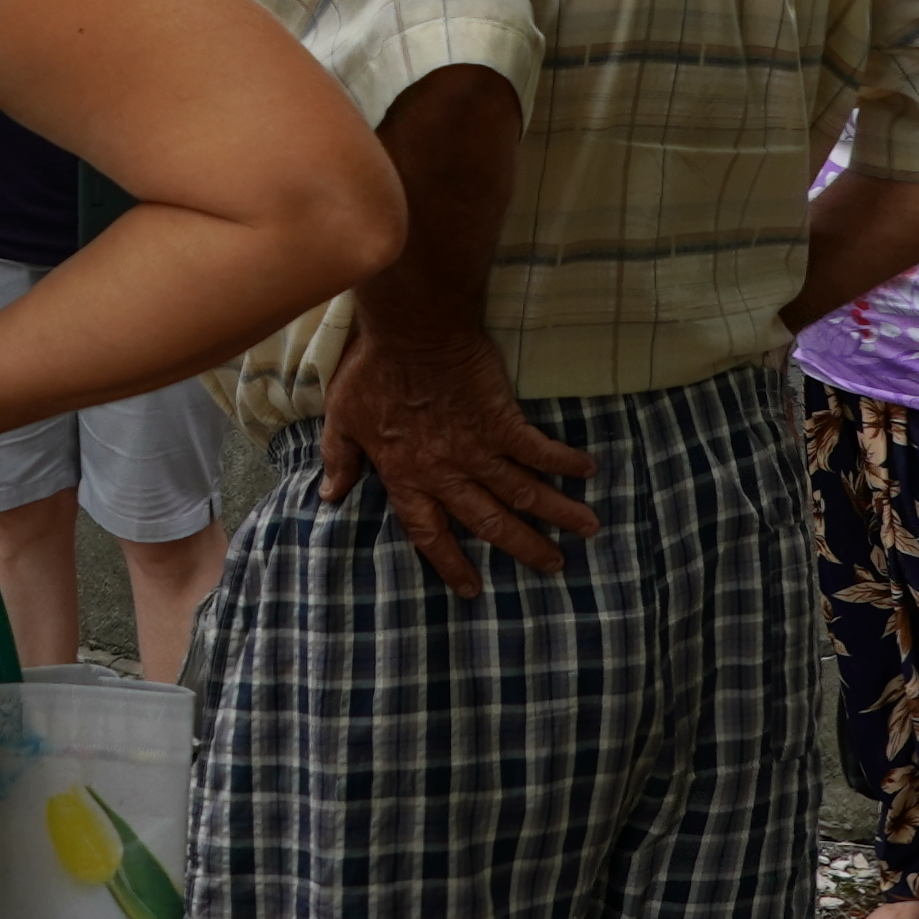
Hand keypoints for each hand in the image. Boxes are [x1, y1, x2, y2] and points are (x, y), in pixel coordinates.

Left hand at [316, 313, 597, 595]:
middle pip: (490, 522)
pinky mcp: (502, 421)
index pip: (429, 533)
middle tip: (553, 567)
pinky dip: (564, 461)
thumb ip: (339, 459)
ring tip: (588, 530)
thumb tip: (329, 496)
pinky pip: (538, 449)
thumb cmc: (372, 370)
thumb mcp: (341, 418)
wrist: (411, 330)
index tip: (471, 589)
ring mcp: (478, 449)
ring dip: (558, 513)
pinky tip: (588, 470)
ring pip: (523, 492)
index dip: (449, 563)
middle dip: (524, 547)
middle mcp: (447, 473)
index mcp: (407, 476)